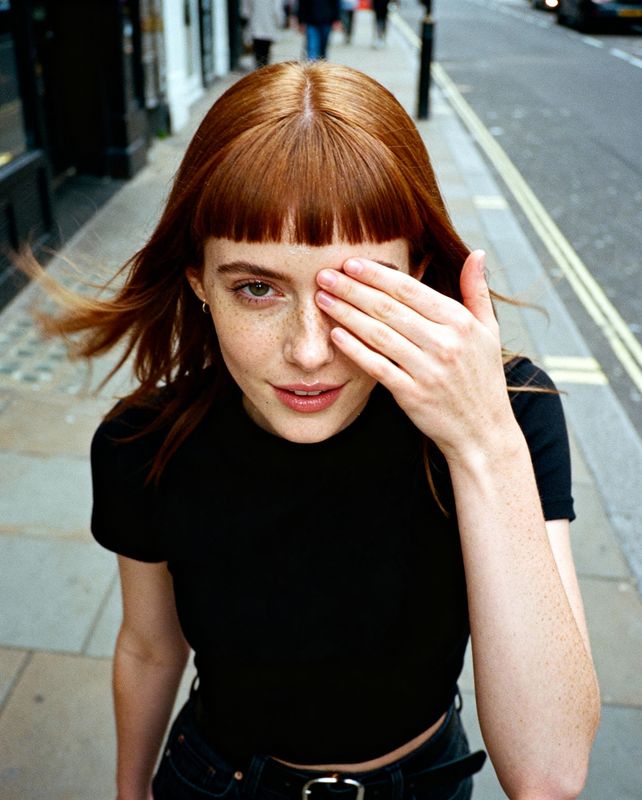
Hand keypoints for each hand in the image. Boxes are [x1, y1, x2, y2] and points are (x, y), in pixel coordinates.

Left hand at [315, 250, 515, 461]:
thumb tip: (476, 254)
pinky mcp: (413, 395)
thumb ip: (477, 291)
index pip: (410, 290)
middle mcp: (445, 343)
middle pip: (388, 308)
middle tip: (325, 275)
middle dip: (352, 289)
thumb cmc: (482, 378)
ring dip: (346, 314)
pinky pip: (378, 367)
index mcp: (460, 322)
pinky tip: (336, 334)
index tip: (351, 263)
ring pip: (379, 334)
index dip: (377, 274)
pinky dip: (355, 349)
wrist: (483, 432)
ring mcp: (428, 370)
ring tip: (322, 299)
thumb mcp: (488, 332)